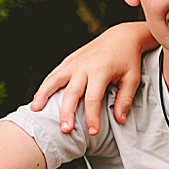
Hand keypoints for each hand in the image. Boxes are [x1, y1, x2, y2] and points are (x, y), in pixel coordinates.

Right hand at [29, 28, 143, 134]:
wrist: (121, 36)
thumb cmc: (128, 59)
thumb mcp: (132, 78)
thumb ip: (125, 99)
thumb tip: (119, 119)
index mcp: (100, 70)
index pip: (93, 98)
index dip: (92, 116)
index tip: (93, 132)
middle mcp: (84, 66)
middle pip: (71, 92)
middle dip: (67, 113)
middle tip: (65, 130)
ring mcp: (74, 62)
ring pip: (55, 80)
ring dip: (44, 95)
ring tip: (35, 110)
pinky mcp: (69, 60)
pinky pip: (54, 74)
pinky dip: (45, 86)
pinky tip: (38, 98)